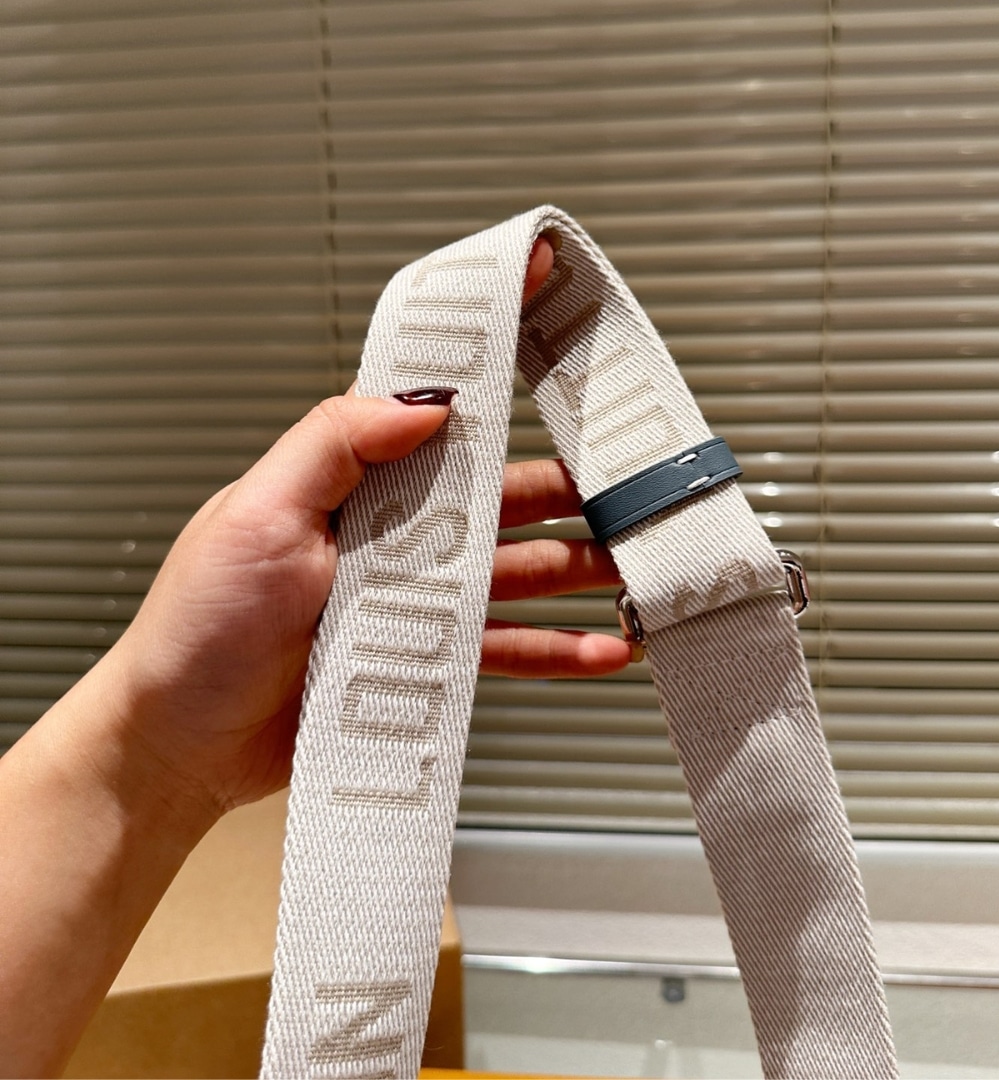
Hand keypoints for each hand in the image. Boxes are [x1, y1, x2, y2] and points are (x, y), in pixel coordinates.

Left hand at [99, 237, 629, 821]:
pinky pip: (502, 649)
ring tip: (635, 574)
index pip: (437, 419)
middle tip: (629, 492)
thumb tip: (424, 399)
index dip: (494, 379)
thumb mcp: (256, 513)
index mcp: (354, 487)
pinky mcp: (422, 661)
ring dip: (579, 572)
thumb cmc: (199, 630)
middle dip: (570, 493)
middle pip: (499, 501)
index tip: (551, 334)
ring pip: (515, 573)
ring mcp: (410, 600)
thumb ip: (337, 443)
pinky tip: (598, 649)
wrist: (181, 746)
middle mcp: (390, 536)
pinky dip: (554, 648)